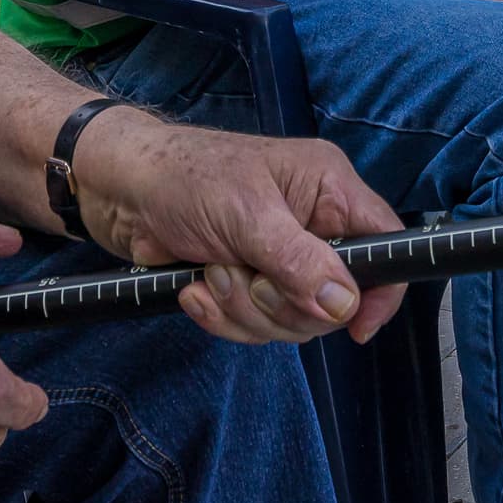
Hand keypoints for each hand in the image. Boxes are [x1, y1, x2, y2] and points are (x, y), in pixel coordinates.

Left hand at [74, 117, 408, 346]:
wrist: (117, 189)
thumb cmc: (182, 175)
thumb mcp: (245, 214)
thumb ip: (299, 260)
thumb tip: (345, 302)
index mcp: (327, 190)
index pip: (385, 243)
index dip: (380, 290)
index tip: (355, 327)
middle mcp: (311, 225)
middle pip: (334, 299)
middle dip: (280, 302)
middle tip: (243, 275)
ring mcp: (278, 259)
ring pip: (291, 320)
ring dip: (243, 308)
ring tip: (210, 272)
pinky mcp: (246, 284)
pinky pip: (255, 327)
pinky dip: (222, 316)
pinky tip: (194, 288)